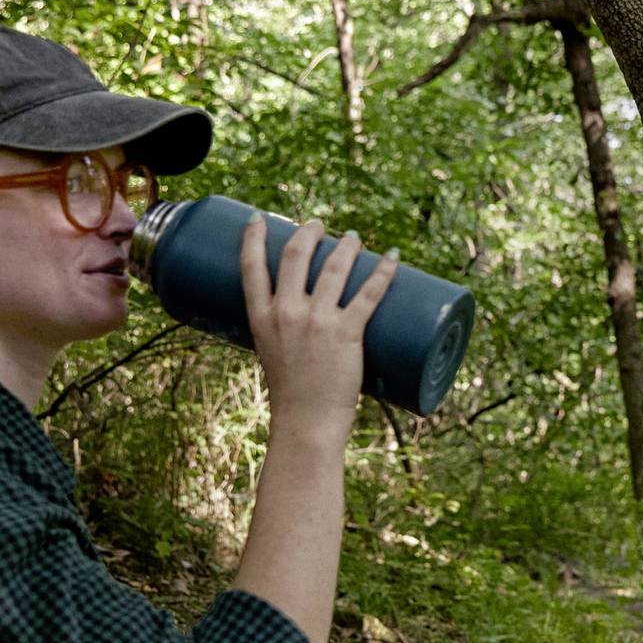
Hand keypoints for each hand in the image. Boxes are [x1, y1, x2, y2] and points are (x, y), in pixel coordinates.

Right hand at [241, 213, 400, 431]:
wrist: (306, 424)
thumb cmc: (291, 394)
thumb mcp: (270, 353)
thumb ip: (280, 329)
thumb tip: (301, 310)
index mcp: (260, 318)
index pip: (250, 266)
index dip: (254, 237)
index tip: (259, 219)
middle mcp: (286, 313)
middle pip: (296, 255)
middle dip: (309, 232)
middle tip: (320, 226)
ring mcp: (317, 322)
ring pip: (334, 267)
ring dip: (347, 246)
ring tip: (354, 239)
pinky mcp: (346, 334)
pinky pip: (369, 294)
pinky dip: (384, 272)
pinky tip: (392, 258)